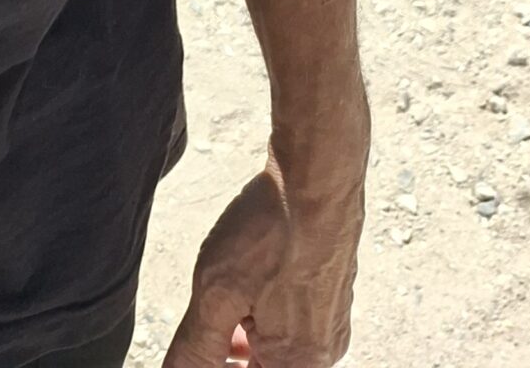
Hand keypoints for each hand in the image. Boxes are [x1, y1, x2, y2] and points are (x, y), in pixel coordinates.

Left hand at [163, 154, 364, 367]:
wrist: (318, 180)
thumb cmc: (273, 231)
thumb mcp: (216, 294)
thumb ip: (196, 348)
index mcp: (297, 364)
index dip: (218, 362)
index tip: (205, 342)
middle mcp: (322, 352)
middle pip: (266, 365)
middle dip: (232, 352)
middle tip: (207, 323)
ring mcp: (333, 322)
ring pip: (279, 345)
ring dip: (246, 335)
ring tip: (222, 299)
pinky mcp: (334, 293)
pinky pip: (296, 320)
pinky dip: (267, 310)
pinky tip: (249, 280)